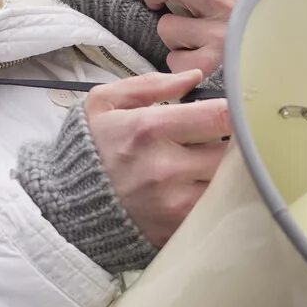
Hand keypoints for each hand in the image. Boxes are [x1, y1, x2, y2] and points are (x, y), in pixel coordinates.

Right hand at [85, 70, 231, 247]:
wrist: (67, 207)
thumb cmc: (91, 149)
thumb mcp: (104, 103)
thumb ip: (150, 84)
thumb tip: (194, 77)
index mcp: (148, 129)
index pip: (221, 115)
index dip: (239, 110)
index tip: (239, 109)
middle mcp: (165, 168)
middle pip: (233, 151)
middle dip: (236, 142)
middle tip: (230, 137)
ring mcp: (173, 203)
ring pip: (230, 181)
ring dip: (231, 170)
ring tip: (217, 161)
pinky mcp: (178, 229)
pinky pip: (218, 208)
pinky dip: (219, 196)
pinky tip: (206, 186)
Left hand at [142, 0, 248, 76]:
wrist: (281, 67)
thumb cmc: (255, 29)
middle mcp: (231, 8)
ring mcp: (221, 36)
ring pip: (168, 24)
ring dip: (168, 31)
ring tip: (186, 38)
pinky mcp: (212, 62)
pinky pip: (174, 57)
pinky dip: (175, 59)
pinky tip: (191, 57)